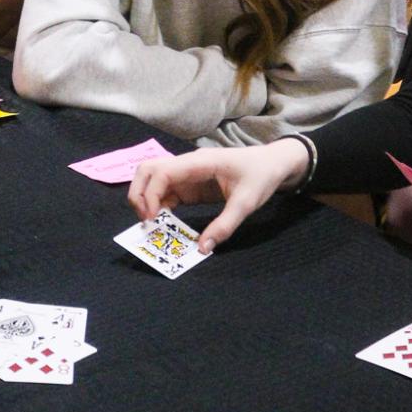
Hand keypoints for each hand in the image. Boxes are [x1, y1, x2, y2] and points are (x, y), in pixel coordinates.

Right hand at [128, 139, 307, 252]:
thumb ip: (225, 225)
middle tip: (145, 220)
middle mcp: (187, 165)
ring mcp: (187, 174)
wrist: (272, 164)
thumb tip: (202, 248)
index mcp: (199, 162)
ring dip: (145, 198)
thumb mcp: (247, 203)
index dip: (150, 194)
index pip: (162, 172)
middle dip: (139, 193)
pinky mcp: (190, 185)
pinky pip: (166, 192)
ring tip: (151, 223)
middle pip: (148, 169)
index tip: (151, 219)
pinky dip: (158, 205)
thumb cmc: (260, 176)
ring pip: (153, 179)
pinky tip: (163, 222)